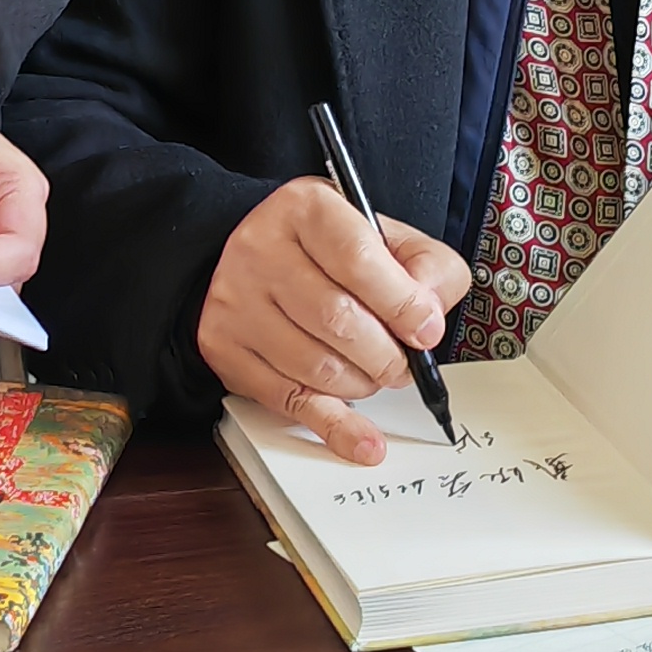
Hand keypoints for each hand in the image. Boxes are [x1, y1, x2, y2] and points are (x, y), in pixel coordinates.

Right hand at [197, 180, 472, 465]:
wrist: (261, 256)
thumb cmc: (332, 252)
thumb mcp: (388, 237)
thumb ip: (427, 268)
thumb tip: (427, 319)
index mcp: (306, 209)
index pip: (357, 259)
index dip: (401, 304)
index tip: (426, 332)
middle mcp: (260, 249)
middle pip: (337, 319)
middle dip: (386, 355)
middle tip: (403, 364)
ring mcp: (235, 300)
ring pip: (315, 367)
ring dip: (362, 383)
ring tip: (373, 372)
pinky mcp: (224, 347)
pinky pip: (288, 401)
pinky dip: (334, 427)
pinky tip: (363, 441)